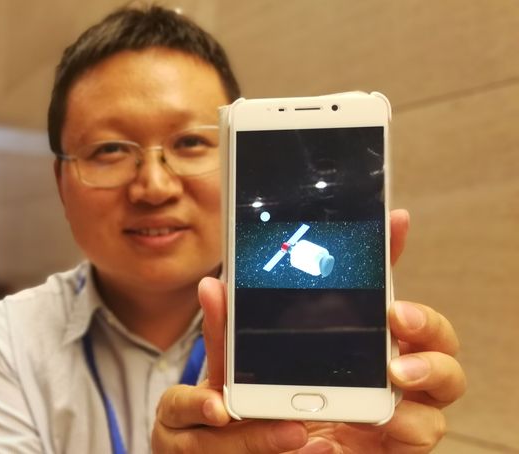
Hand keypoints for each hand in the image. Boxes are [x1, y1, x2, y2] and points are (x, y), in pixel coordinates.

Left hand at [152, 209, 465, 452]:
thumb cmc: (266, 412)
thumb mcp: (244, 373)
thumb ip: (232, 334)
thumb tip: (213, 285)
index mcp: (358, 338)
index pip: (381, 290)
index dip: (393, 254)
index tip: (393, 220)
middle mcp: (389, 367)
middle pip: (437, 335)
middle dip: (425, 319)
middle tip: (396, 315)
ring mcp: (402, 406)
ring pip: (445, 381)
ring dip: (429, 371)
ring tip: (396, 373)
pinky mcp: (400, 444)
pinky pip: (425, 433)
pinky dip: (407, 427)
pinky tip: (380, 425)